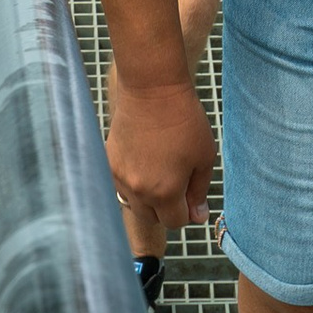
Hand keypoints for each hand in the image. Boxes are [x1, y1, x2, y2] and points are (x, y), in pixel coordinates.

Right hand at [105, 71, 216, 229]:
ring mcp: (119, 178)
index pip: (175, 223)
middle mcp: (138, 191)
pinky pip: (121, 186)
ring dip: (147, 196)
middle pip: (152, 218)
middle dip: (166, 207)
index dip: (187, 211)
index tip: (191, 193)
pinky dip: (133, 182)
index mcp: (165, 192)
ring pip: (134, 204)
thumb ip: (199, 192)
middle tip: (176, 179)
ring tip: (159, 167)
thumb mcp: (204, 157)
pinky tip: (143, 159)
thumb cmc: (184, 120)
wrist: (151, 90)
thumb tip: (198, 217)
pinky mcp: (108, 163)